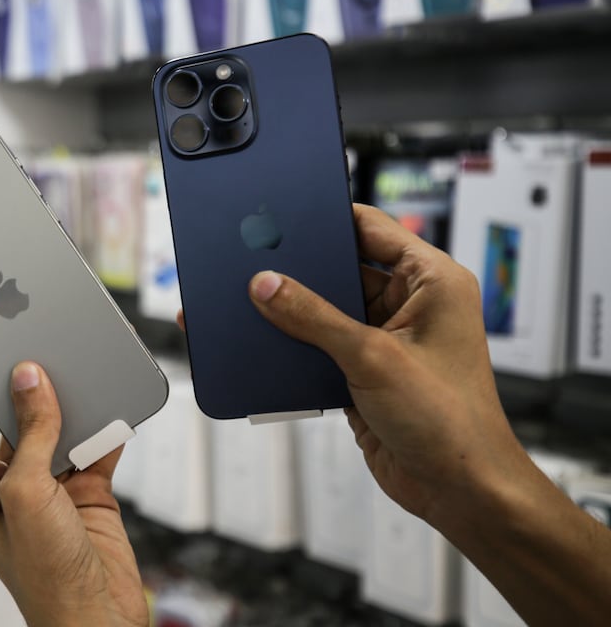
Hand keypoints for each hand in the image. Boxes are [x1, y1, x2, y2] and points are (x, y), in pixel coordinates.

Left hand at [0, 363, 147, 626]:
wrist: (98, 617)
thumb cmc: (45, 574)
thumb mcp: (27, 492)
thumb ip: (31, 432)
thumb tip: (28, 378)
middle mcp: (6, 483)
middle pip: (11, 416)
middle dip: (26, 385)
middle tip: (39, 348)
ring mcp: (47, 486)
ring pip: (55, 427)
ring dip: (69, 403)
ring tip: (78, 370)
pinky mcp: (85, 491)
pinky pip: (93, 445)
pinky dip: (103, 426)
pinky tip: (110, 404)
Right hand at [243, 204, 531, 527]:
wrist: (459, 490)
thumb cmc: (452, 423)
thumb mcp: (374, 358)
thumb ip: (314, 318)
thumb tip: (268, 286)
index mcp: (432, 282)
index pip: (371, 228)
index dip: (327, 220)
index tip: (284, 219)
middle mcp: (411, 305)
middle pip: (341, 269)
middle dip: (300, 271)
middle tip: (255, 263)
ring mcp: (386, 340)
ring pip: (325, 311)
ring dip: (293, 314)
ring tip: (250, 305)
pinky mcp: (364, 372)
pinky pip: (319, 347)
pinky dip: (294, 348)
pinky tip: (264, 347)